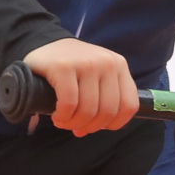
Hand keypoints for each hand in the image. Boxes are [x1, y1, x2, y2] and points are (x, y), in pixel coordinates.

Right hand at [21, 37, 138, 136]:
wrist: (45, 44)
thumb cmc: (72, 68)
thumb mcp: (96, 78)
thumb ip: (101, 102)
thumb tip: (89, 130)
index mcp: (119, 65)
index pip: (129, 106)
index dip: (113, 124)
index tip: (96, 126)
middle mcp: (106, 63)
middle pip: (108, 112)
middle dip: (90, 126)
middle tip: (75, 126)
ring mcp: (86, 63)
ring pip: (88, 110)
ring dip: (73, 123)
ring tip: (63, 121)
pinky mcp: (64, 67)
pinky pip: (69, 104)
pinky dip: (63, 116)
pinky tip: (57, 116)